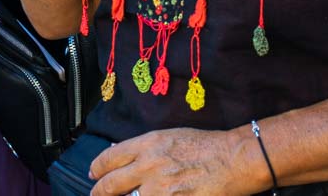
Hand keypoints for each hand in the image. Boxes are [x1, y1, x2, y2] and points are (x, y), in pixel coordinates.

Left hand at [90, 128, 253, 195]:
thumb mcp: (169, 136)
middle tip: (96, 194)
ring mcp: (161, 190)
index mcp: (148, 145)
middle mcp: (149, 166)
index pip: (109, 159)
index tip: (93, 175)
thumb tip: (120, 154)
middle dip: (99, 192)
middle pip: (111, 185)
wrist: (233, 159)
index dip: (97, 169)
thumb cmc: (205, 145)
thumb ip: (144, 147)